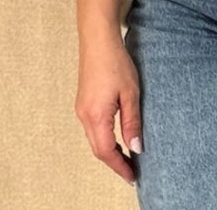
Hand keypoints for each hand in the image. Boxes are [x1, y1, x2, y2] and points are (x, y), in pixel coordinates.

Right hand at [75, 34, 142, 184]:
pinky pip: (92, 128)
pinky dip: (104, 138)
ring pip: (94, 139)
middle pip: (98, 149)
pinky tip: (115, 137)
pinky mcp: (82, 102)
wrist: (98, 40)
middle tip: (132, 170)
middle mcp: (84, 116)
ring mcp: (81, 109)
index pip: (107, 152)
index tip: (133, 176)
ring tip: (127, 156)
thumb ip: (132, 122)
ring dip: (109, 150)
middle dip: (115, 162)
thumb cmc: (116, 63)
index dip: (120, 166)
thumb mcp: (130, 94)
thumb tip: (136, 148)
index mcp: (96, 116)